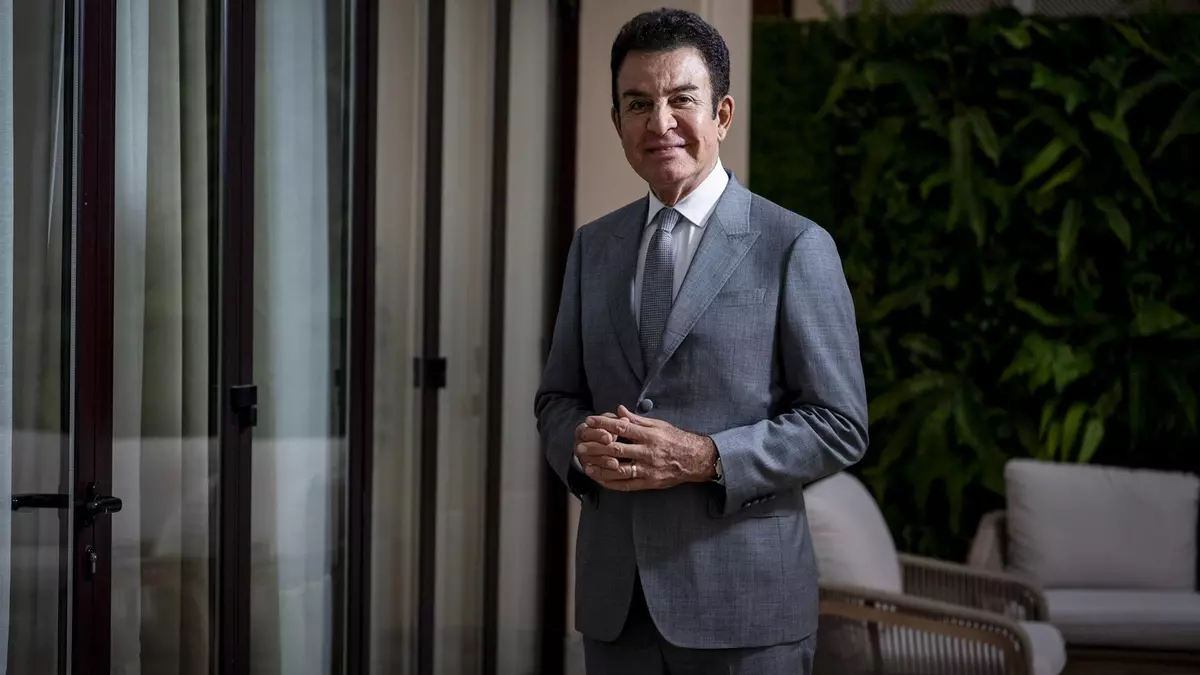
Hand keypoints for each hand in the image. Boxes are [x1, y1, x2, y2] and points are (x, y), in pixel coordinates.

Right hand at [573, 413, 622, 473]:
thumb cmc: (609, 432)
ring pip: (589, 460)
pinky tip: (611, 472)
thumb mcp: (612, 424)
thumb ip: (617, 421)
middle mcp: (580, 444)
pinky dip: (602, 472)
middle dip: (601, 449)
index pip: (588, 430)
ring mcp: (582, 457)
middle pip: (586, 446)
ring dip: (603, 462)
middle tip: (614, 451)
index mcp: (584, 429)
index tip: (610, 437)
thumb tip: (625, 419)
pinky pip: (592, 472)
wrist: (605, 448)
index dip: (598, 434)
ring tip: (616, 463)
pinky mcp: (588, 469)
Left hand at [575, 405, 717, 490]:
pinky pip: (627, 485)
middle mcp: (648, 453)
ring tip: (587, 466)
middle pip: (617, 450)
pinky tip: (600, 480)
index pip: (622, 429)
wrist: (695, 459)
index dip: (603, 424)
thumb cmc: (675, 439)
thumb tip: (618, 410)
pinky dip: (612, 483)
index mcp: (650, 436)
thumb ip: (636, 420)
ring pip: (620, 470)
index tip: (589, 421)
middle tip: (581, 447)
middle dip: (596, 449)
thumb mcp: (658, 425)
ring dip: (601, 468)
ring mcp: (648, 469)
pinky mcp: (649, 483)